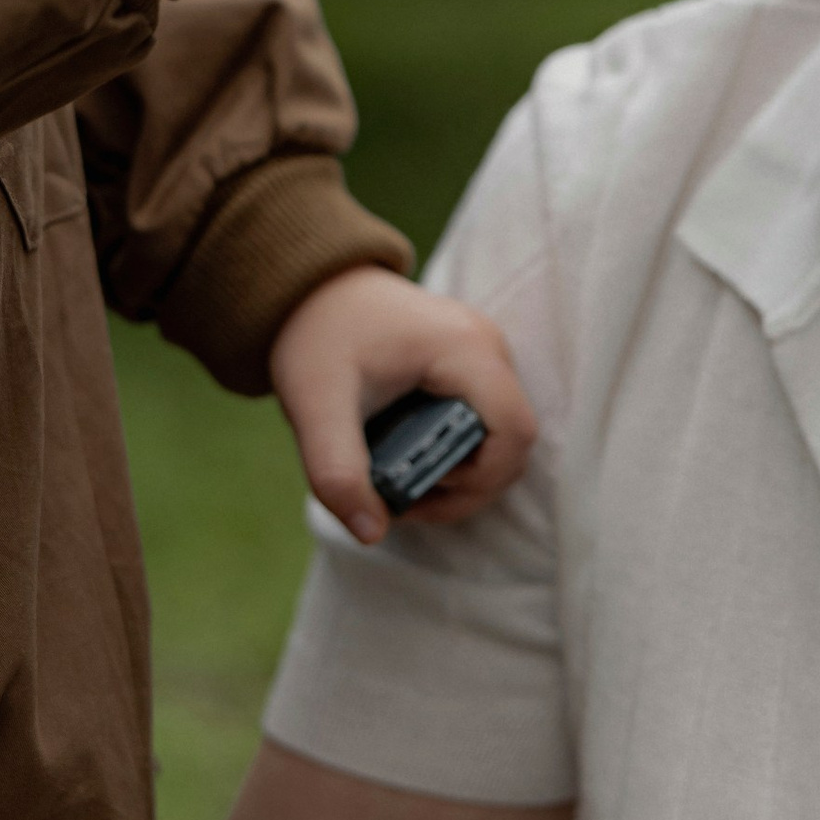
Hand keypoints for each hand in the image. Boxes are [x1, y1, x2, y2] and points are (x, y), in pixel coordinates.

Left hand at [271, 266, 536, 545]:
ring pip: (501, 437)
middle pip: (513, 443)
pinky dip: (456, 452)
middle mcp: (488, 346)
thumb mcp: (315, 406)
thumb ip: (338, 472)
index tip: (419, 495)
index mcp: (465, 349)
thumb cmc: (314, 335)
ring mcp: (483, 352)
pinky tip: (408, 460)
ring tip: (401, 484)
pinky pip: (485, 421)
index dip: (479, 482)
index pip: (513, 434)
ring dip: (462, 475)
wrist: (306, 286)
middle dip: (467, 488)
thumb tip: (370, 533)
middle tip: (403, 501)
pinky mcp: (470, 363)